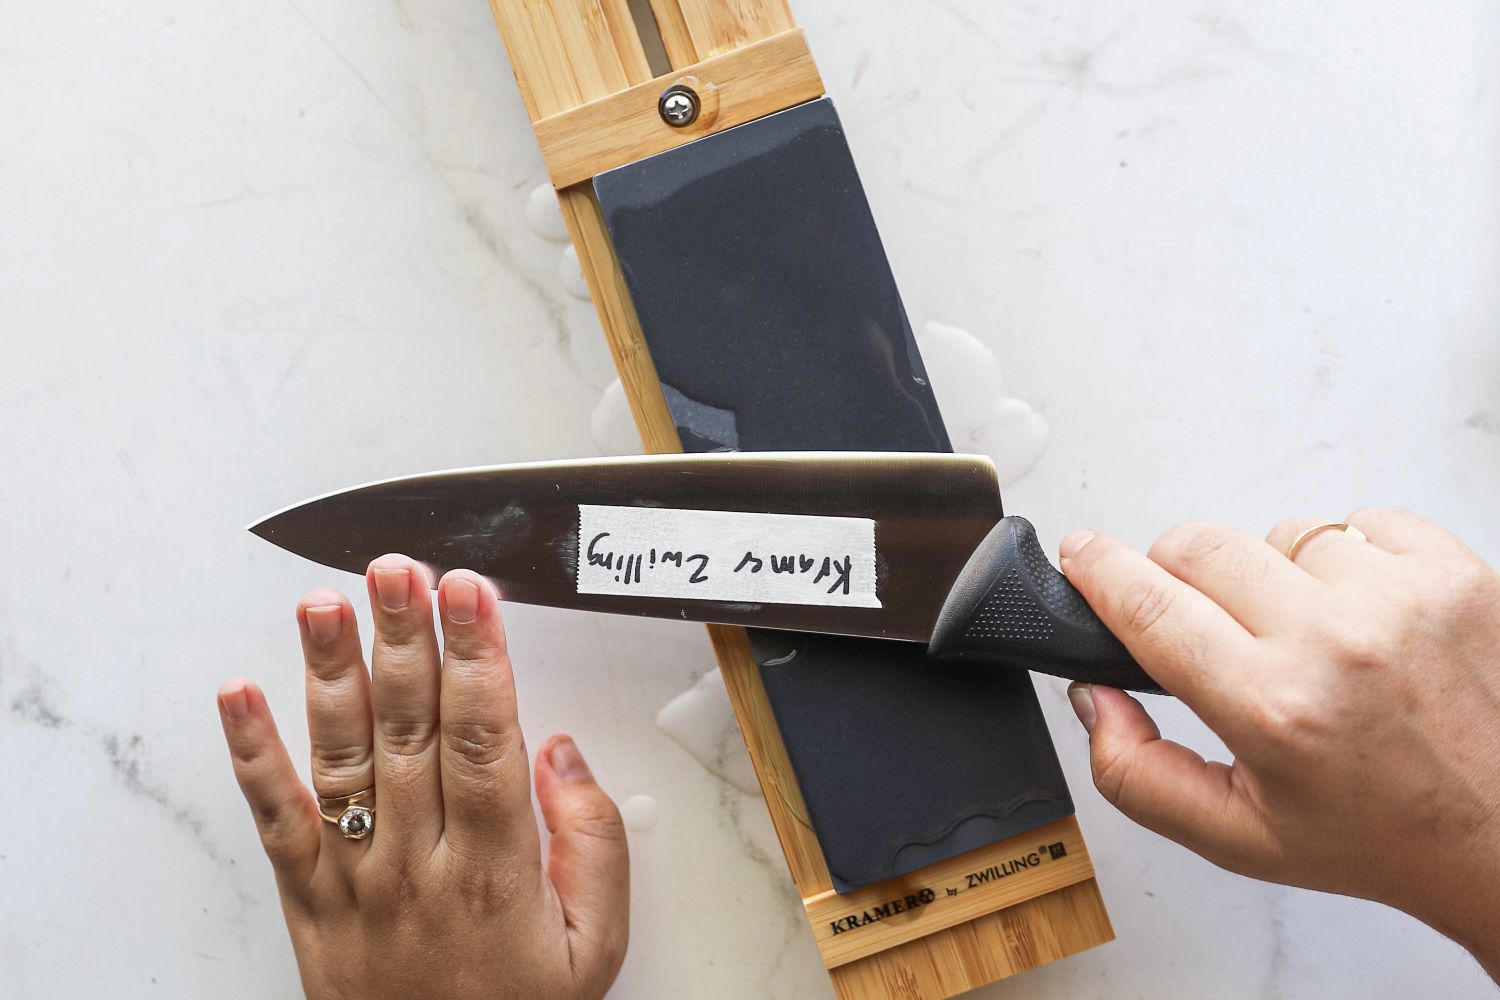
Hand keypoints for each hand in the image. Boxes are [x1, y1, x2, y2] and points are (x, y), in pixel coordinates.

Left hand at [216, 555, 628, 998]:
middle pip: (409, 727)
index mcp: (492, 866)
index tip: (471, 593)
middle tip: (398, 569)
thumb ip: (594, 846)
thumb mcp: (597, 946)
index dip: (477, 657)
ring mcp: (354, 873)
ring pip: (341, 754)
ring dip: (330, 671)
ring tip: (325, 603)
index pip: (483, 736)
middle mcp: (415, 860)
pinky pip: (273, 816)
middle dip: (404, 638)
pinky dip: (250, 752)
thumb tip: (562, 754)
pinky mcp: (307, 893)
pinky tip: (239, 693)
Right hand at [1059, 510, 1499, 974]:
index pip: (1150, 604)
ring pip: (1279, 533)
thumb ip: (1135, 775)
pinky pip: (1359, 521)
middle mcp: (1336, 641)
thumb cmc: (1384, 834)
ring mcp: (1400, 596)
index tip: (1080, 555)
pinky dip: (1349, 560)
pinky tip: (1364, 616)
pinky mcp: (1454, 571)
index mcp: (1273, 707)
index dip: (1098, 569)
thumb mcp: (1236, 839)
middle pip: (1201, 546)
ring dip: (1275, 576)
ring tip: (1309, 637)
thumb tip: (1092, 696)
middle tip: (1207, 624)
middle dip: (1178, 574)